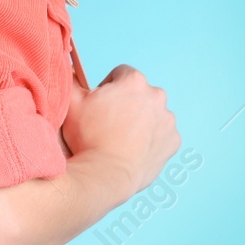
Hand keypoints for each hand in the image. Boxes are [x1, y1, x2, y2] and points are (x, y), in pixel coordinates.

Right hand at [61, 65, 180, 200]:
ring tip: (120, 139)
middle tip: (108, 124)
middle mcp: (156, 96)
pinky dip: (150, 140)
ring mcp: (167, 119)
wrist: (106, 175)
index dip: (107, 87)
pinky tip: (133, 150)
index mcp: (134, 82)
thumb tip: (71, 69)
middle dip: (125, 104)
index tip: (99, 104)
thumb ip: (72, 80)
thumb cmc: (88, 138)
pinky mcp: (173, 140)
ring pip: (151, 114)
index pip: (120, 74)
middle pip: (138, 93)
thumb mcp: (71, 103)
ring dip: (139, 121)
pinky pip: (161, 135)